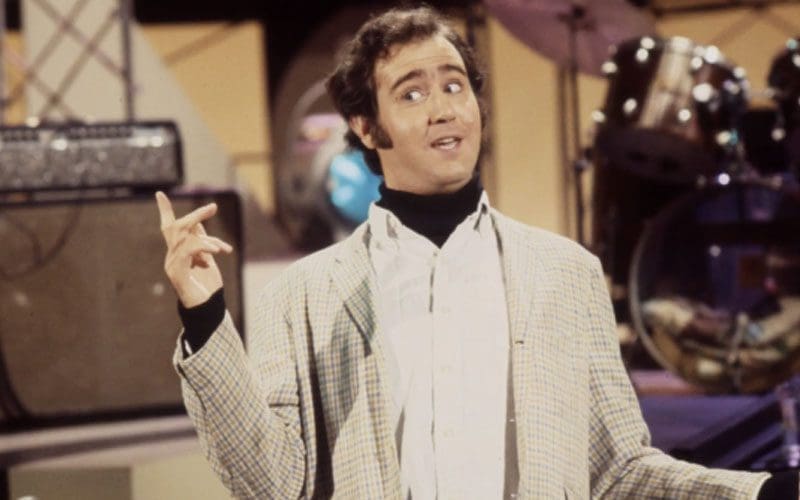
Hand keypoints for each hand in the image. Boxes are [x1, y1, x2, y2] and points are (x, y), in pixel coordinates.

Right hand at [156, 191, 232, 307]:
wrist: (207, 309)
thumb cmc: (208, 286)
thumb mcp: (207, 259)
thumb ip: (201, 242)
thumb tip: (199, 224)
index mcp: (178, 252)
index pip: (169, 227)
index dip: (164, 210)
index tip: (159, 194)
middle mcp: (171, 256)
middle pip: (177, 227)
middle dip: (196, 215)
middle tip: (213, 207)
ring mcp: (172, 265)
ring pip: (185, 237)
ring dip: (208, 238)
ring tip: (222, 249)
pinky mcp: (178, 273)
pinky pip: (188, 251)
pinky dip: (203, 247)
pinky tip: (216, 251)